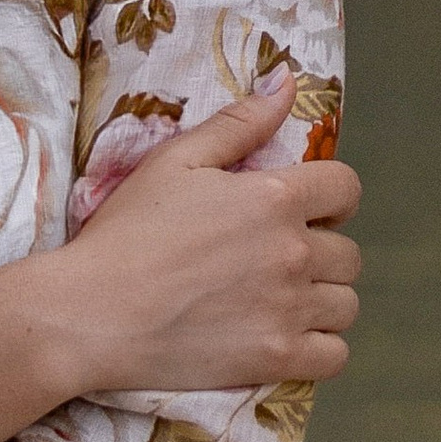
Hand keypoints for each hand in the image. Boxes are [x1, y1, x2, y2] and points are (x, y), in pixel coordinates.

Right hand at [51, 67, 360, 392]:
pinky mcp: (278, 358)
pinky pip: (335, 355)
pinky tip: (286, 337)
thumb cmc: (127, 233)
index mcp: (275, 197)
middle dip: (322, 252)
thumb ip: (238, 123)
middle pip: (348, 253)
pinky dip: (319, 347)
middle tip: (276, 262)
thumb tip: (288, 84)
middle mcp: (293, 252)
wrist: (92, 312)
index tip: (305, 212)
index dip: (330, 199)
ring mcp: (289, 309)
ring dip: (322, 300)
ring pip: (345, 304)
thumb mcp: (175, 160)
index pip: (346, 188)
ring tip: (280, 301)